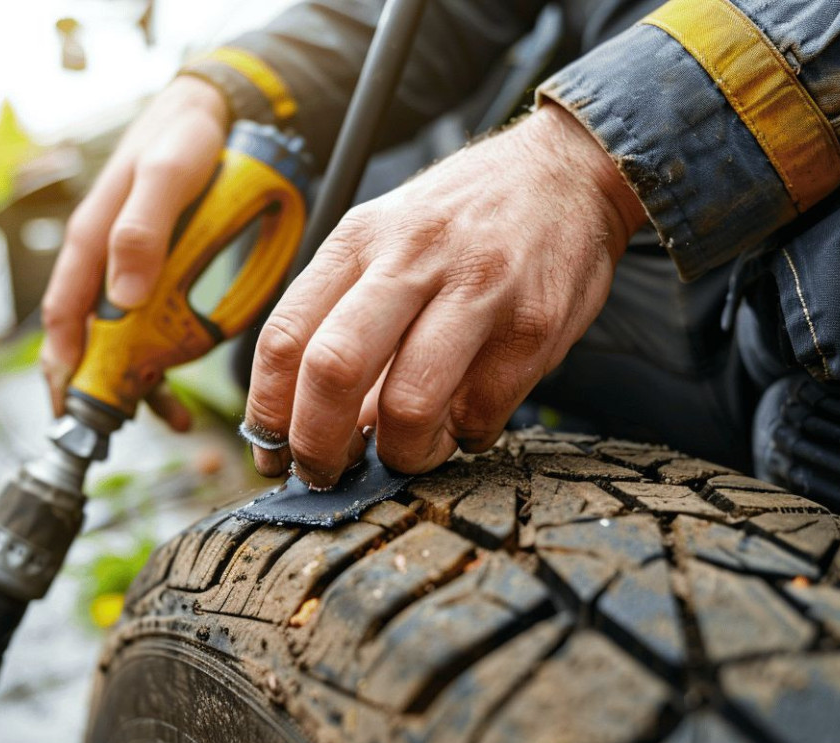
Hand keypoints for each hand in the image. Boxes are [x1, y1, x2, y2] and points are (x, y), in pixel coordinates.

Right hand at [39, 77, 229, 422]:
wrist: (214, 111)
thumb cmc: (181, 138)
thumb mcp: (166, 176)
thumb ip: (142, 230)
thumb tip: (124, 297)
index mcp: (91, 242)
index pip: (63, 318)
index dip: (63, 367)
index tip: (71, 410)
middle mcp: (101, 262)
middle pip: (85, 340)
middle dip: (96, 387)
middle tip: (116, 430)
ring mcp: (127, 271)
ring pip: (120, 341)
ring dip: (137, 381)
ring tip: (167, 417)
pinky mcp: (156, 273)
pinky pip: (151, 327)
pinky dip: (163, 361)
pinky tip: (181, 387)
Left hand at [243, 103, 644, 486]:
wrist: (570, 171)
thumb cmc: (466, 218)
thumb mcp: (387, 236)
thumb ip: (346, 314)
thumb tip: (314, 420)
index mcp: (360, 238)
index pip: (285, 336)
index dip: (269, 412)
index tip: (272, 452)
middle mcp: (412, 258)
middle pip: (334, 370)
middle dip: (318, 445)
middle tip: (327, 474)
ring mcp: (477, 290)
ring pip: (408, 405)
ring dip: (400, 453)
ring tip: (408, 451)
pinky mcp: (534, 325)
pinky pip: (482, 414)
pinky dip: (466, 438)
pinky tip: (467, 421)